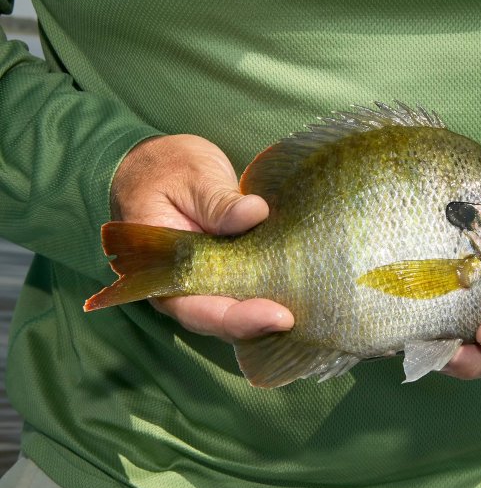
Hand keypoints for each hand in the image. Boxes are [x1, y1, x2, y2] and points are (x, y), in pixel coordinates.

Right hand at [111, 134, 293, 340]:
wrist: (162, 163)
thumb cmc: (168, 170)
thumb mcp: (190, 177)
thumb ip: (217, 200)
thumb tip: (254, 214)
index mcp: (162, 272)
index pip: (198, 310)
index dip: (238, 319)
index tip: (276, 315)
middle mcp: (187, 286)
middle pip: (225, 320)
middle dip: (263, 324)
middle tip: (297, 317)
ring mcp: (212, 280)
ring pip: (243, 311)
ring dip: (273, 313)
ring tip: (310, 308)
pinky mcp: (234, 270)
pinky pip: (255, 290)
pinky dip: (279, 292)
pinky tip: (309, 289)